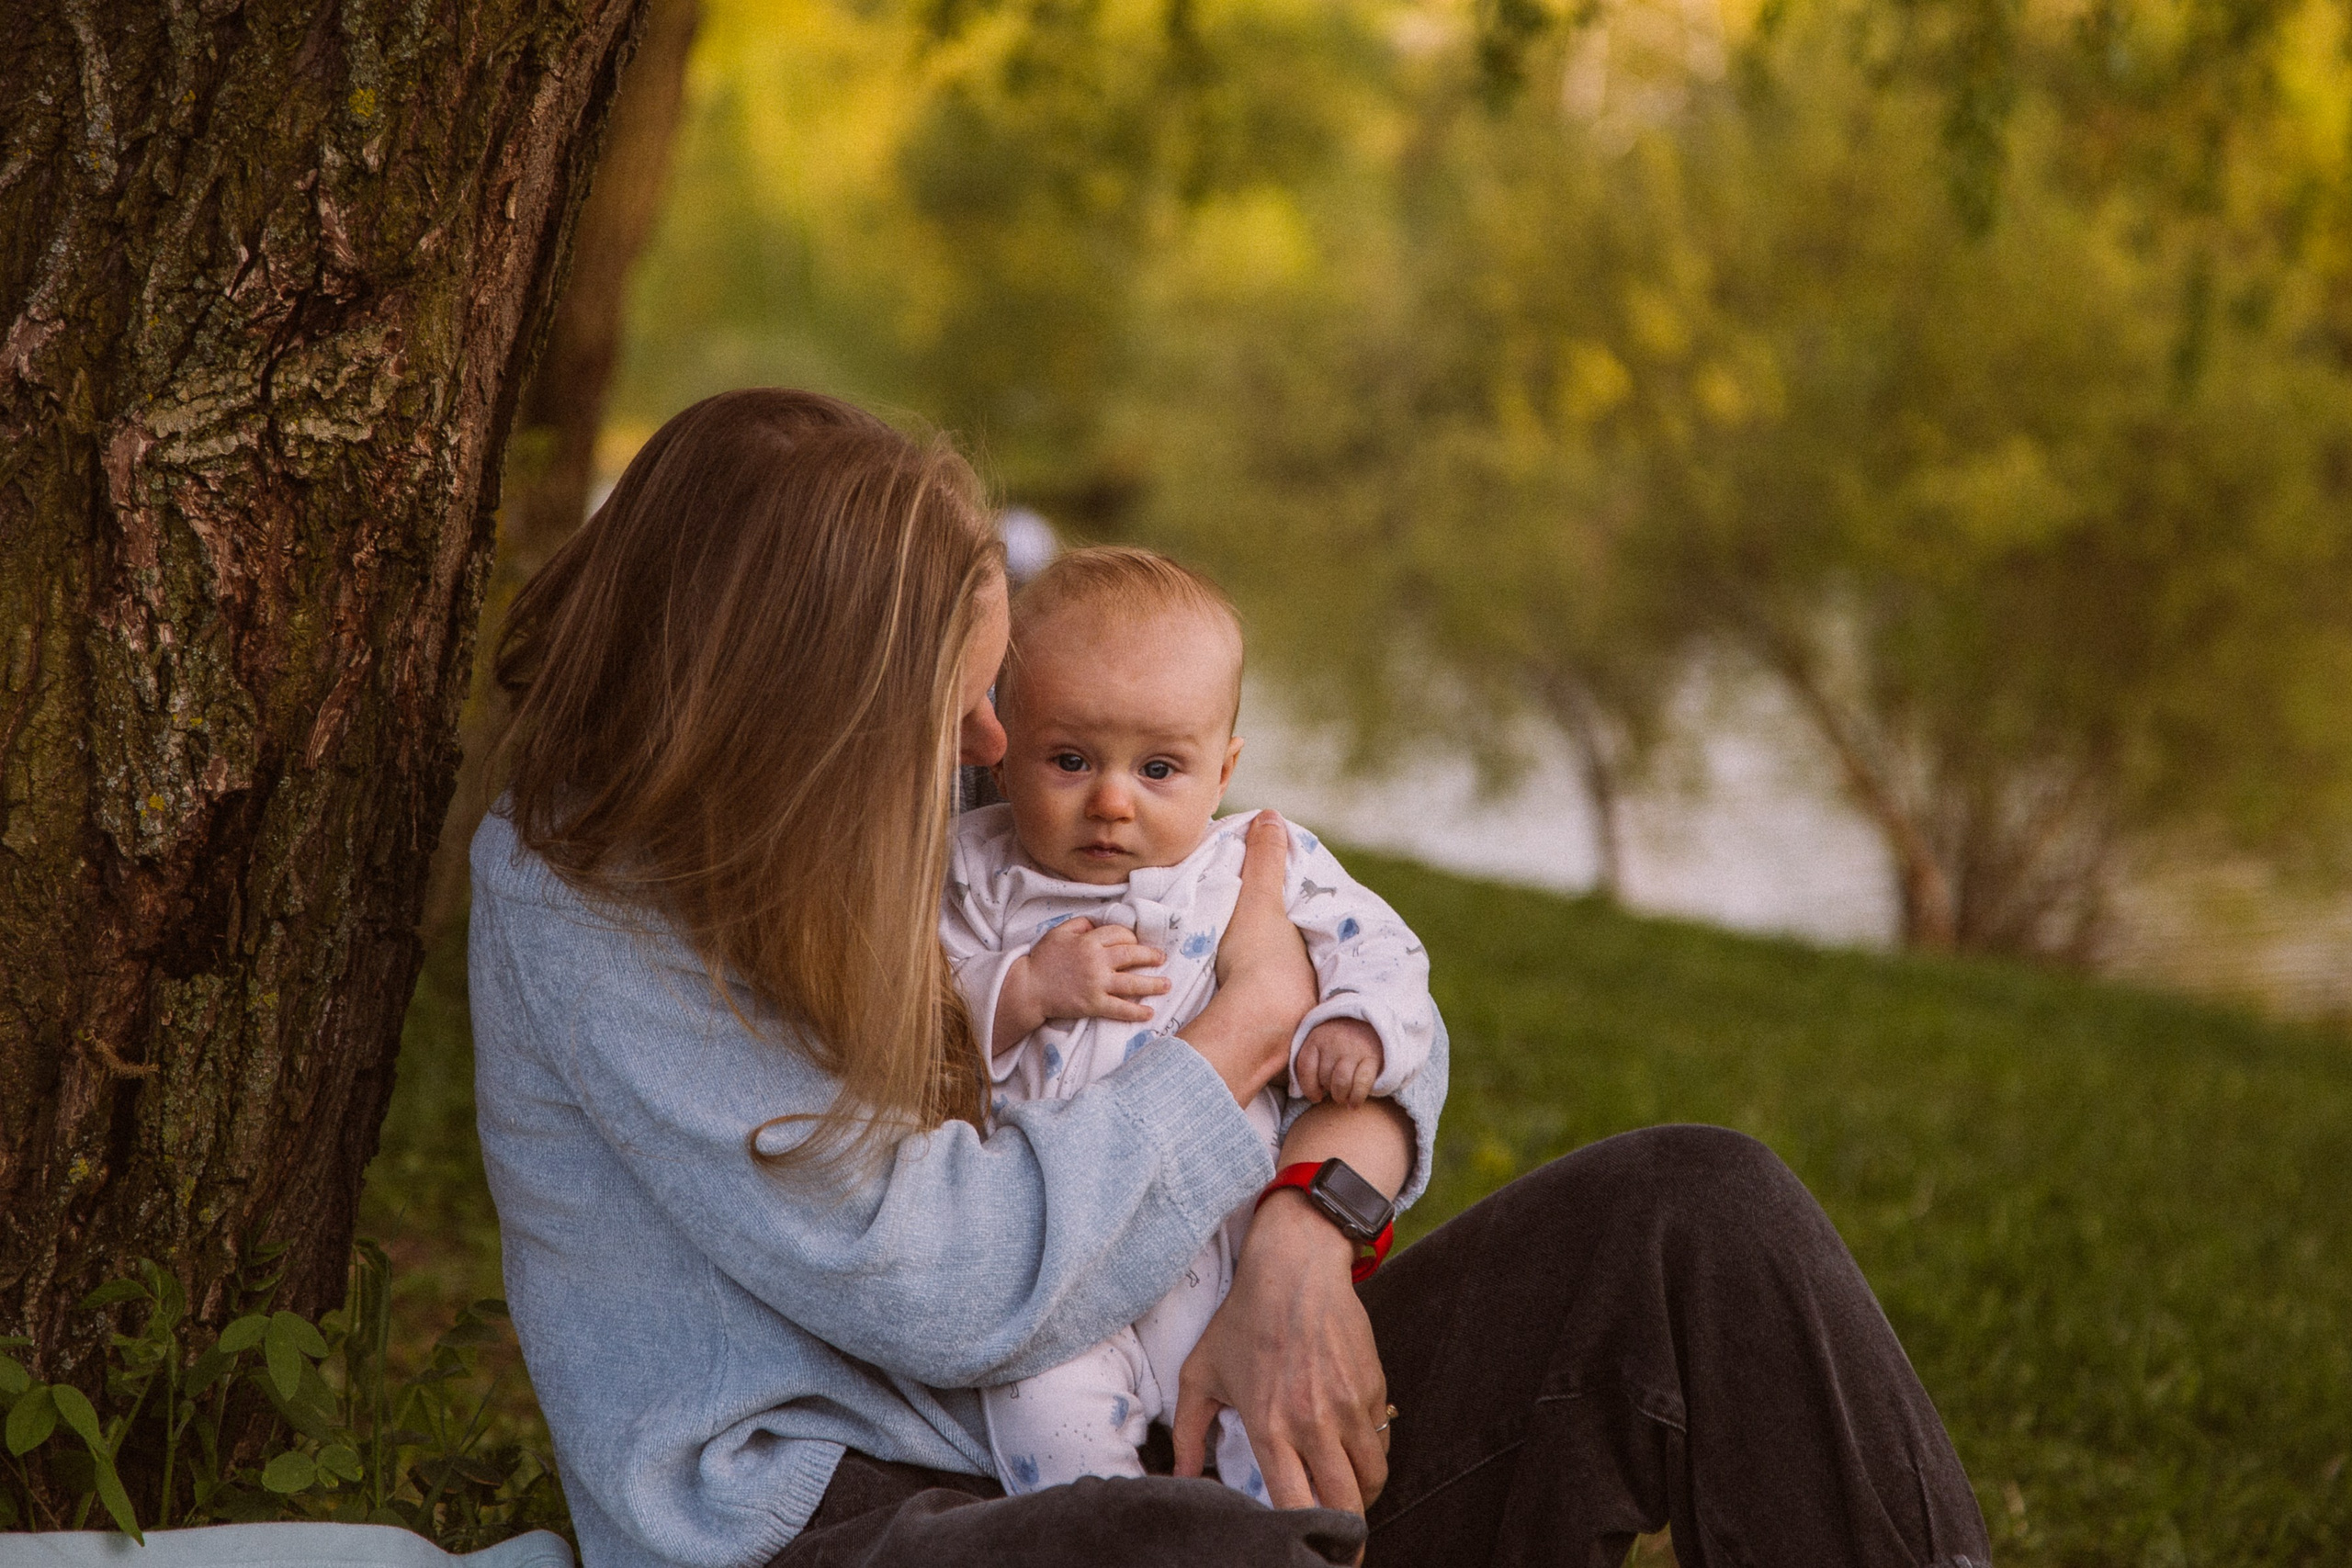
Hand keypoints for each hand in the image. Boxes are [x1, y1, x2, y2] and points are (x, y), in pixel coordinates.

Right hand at [1027, 919, 1168, 1022]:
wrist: (1027, 989)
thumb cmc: (1042, 960)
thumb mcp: (1058, 933)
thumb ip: (1080, 924)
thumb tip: (1099, 922)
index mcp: (1088, 941)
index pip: (1120, 934)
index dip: (1131, 937)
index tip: (1137, 942)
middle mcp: (1096, 961)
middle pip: (1132, 955)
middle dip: (1151, 956)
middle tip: (1162, 958)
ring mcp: (1096, 983)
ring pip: (1132, 982)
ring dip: (1153, 984)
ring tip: (1167, 984)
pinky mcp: (1093, 1004)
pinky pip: (1120, 1008)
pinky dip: (1136, 1011)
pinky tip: (1150, 1012)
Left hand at [1172, 1193, 1389, 1519]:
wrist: (1294, 1268)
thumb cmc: (1242, 1320)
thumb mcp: (1200, 1374)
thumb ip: (1188, 1434)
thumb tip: (1176, 1481)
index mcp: (1270, 1428)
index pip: (1296, 1506)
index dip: (1304, 1535)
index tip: (1306, 1547)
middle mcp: (1313, 1423)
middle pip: (1346, 1504)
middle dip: (1346, 1533)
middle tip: (1339, 1538)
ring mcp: (1349, 1406)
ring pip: (1372, 1478)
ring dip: (1361, 1494)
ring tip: (1345, 1492)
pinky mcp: (1373, 1387)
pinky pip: (1380, 1439)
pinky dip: (1369, 1452)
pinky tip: (1350, 1445)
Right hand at [1178, 812, 1314, 1102]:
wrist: (1253, 1027)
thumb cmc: (1259, 958)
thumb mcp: (1259, 900)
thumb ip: (1264, 860)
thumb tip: (1271, 816)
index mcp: (1309, 951)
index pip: (1296, 932)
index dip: (1279, 925)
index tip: (1259, 924)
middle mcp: (1312, 985)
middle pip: (1291, 966)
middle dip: (1275, 963)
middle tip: (1245, 954)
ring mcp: (1297, 1020)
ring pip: (1280, 999)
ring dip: (1262, 995)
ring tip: (1233, 985)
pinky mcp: (1275, 1049)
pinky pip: (1265, 1028)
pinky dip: (1252, 1021)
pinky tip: (1232, 1019)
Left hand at [1294, 1019, 1382, 1107]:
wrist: (1371, 1024)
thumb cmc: (1340, 1041)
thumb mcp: (1321, 1042)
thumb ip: (1311, 1062)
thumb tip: (1304, 1093)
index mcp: (1316, 1038)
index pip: (1305, 1068)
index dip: (1309, 1088)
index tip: (1316, 1096)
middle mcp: (1334, 1042)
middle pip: (1324, 1078)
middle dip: (1328, 1089)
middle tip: (1335, 1089)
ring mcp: (1353, 1049)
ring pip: (1340, 1083)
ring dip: (1341, 1096)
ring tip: (1343, 1097)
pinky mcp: (1372, 1058)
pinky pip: (1361, 1084)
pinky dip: (1356, 1098)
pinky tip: (1354, 1104)